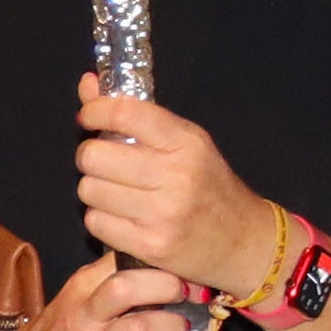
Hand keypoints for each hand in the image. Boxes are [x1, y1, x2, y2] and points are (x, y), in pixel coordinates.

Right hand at [0, 252, 199, 330]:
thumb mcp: (75, 302)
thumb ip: (109, 284)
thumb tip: (164, 267)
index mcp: (81, 288)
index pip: (121, 258)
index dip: (159, 259)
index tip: (185, 264)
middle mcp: (83, 316)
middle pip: (128, 286)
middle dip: (167, 286)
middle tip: (190, 294)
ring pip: (138, 328)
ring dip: (171, 327)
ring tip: (182, 329)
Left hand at [69, 75, 275, 293]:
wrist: (243, 241)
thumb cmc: (209, 186)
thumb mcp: (185, 142)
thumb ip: (135, 115)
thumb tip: (87, 84)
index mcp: (186, 143)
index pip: (124, 114)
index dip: (95, 110)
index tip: (88, 117)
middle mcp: (176, 176)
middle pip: (94, 156)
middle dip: (92, 156)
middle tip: (107, 163)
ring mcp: (163, 214)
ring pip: (90, 190)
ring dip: (96, 190)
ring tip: (118, 193)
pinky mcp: (150, 245)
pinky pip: (96, 222)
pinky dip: (102, 219)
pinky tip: (123, 217)